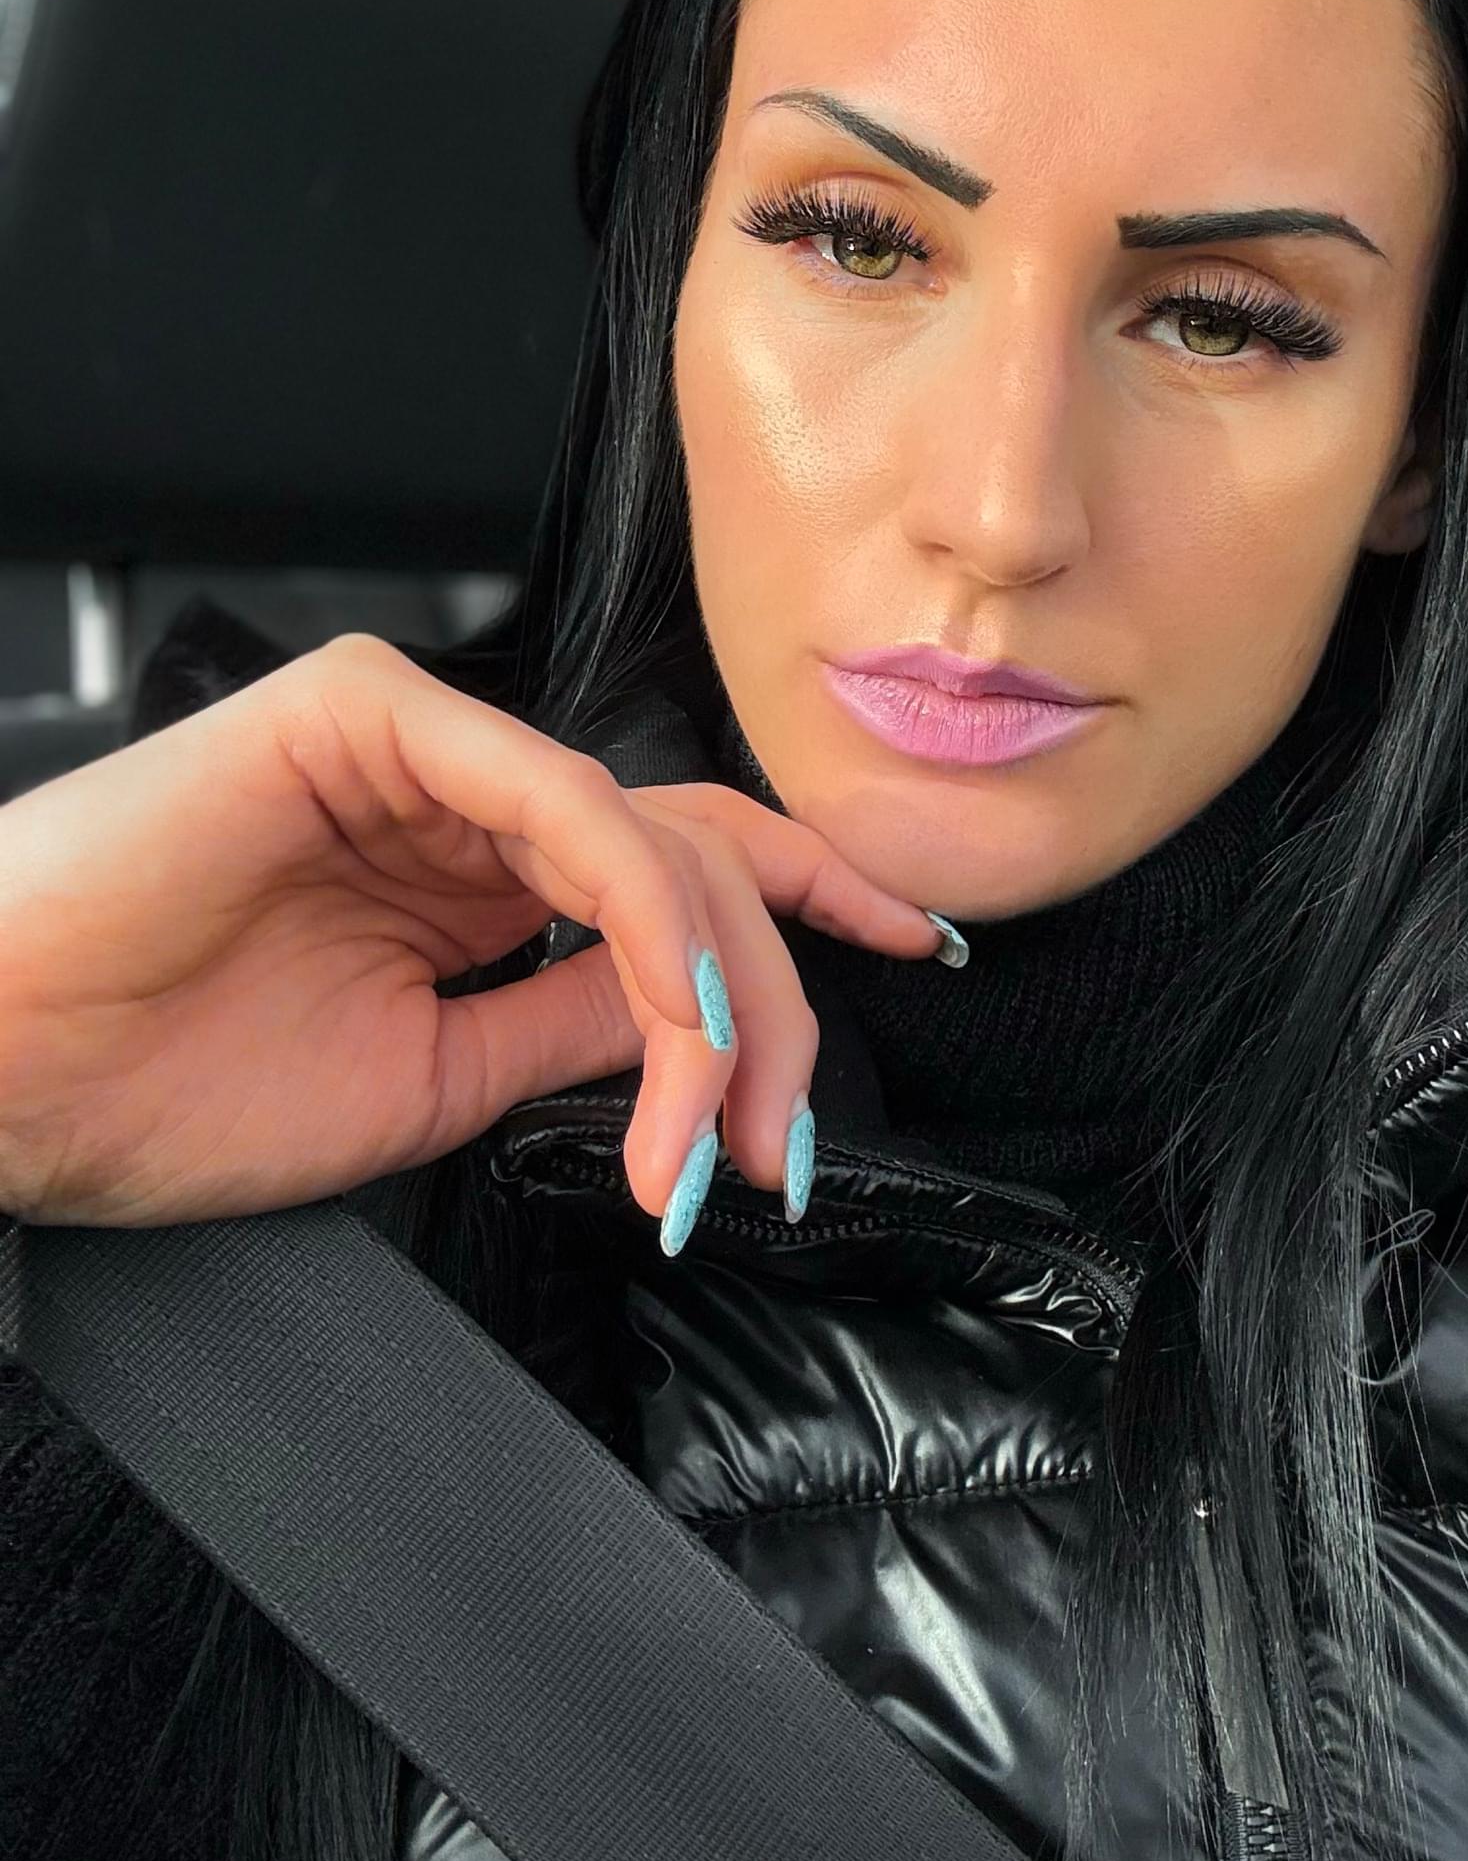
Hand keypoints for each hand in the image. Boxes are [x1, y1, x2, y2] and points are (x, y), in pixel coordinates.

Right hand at [0, 633, 942, 1234]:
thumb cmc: (160, 1086)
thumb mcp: (428, 1081)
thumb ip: (567, 1022)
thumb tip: (699, 1024)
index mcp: (469, 869)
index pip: (678, 860)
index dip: (808, 906)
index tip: (914, 955)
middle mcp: (460, 791)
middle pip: (690, 861)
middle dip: (768, 1009)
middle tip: (777, 1150)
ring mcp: (418, 740)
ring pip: (647, 837)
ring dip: (709, 999)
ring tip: (705, 1144)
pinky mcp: (368, 710)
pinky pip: (559, 797)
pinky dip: (637, 911)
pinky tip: (663, 1020)